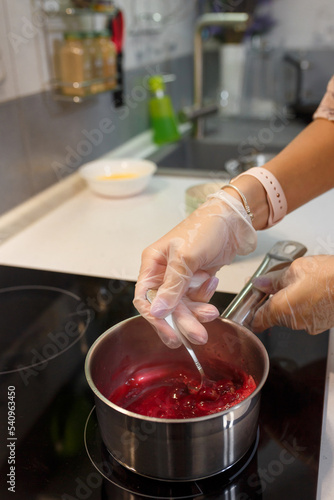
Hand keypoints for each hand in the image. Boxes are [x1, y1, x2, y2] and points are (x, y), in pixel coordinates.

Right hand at [133, 191, 256, 346]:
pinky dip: (206, 296)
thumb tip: (156, 311)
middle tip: (199, 336)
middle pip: (168, 306)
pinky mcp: (197, 279)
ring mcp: (182, 277)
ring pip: (184, 305)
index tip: (170, 334)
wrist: (234, 219)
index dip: (155, 319)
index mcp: (153, 263)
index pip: (145, 298)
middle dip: (184, 321)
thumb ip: (172, 286)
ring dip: (197, 312)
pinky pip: (197, 298)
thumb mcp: (186, 257)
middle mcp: (164, 272)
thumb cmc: (205, 228)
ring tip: (212, 313)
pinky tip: (212, 280)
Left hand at [251, 255, 333, 334]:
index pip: (258, 320)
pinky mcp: (322, 324)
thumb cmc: (329, 275)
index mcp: (281, 309)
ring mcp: (309, 326)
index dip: (251, 313)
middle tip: (275, 284)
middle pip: (274, 316)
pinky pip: (306, 315)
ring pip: (291, 315)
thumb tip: (260, 283)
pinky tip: (313, 290)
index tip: (249, 307)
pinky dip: (305, 305)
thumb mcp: (296, 269)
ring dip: (290, 302)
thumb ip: (274, 279)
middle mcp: (293, 322)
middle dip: (273, 301)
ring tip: (300, 283)